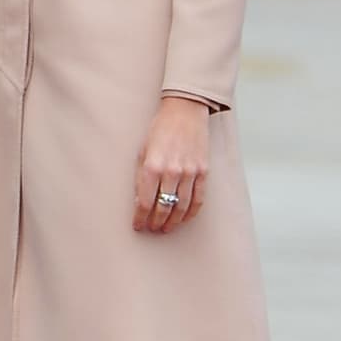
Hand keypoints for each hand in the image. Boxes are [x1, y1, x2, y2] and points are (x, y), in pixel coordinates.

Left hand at [133, 95, 209, 233]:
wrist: (185, 111)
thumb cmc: (160, 129)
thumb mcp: (142, 151)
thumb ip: (140, 176)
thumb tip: (139, 201)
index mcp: (152, 166)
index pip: (144, 202)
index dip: (140, 218)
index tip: (137, 225)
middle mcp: (171, 172)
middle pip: (163, 208)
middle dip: (155, 223)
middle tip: (151, 229)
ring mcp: (190, 172)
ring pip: (181, 208)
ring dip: (172, 222)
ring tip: (165, 228)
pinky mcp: (203, 172)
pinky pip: (198, 200)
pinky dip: (190, 213)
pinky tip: (183, 219)